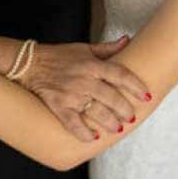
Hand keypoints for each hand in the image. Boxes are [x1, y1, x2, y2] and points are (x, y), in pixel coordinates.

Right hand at [21, 38, 150, 141]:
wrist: (30, 64)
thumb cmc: (59, 56)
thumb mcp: (84, 48)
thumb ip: (107, 48)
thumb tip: (128, 40)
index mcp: (92, 64)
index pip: (120, 74)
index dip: (136, 86)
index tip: (147, 96)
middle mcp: (83, 79)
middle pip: (111, 97)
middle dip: (125, 109)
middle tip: (132, 117)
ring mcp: (71, 94)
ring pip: (96, 112)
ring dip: (110, 123)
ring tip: (118, 128)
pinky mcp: (58, 106)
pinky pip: (73, 123)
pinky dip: (84, 133)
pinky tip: (93, 138)